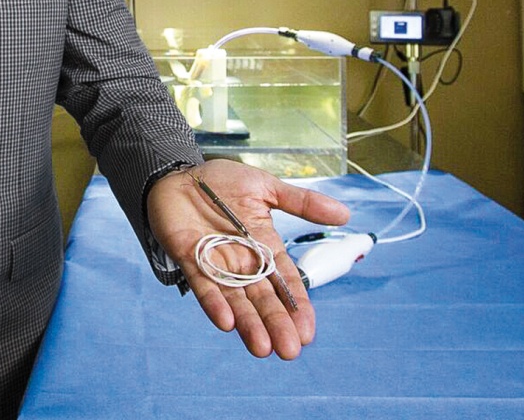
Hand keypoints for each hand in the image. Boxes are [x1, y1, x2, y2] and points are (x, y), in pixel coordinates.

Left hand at [147, 158, 349, 358]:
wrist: (178, 173)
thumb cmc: (222, 182)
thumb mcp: (267, 187)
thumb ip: (302, 203)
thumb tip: (345, 214)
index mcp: (265, 247)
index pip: (286, 282)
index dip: (297, 306)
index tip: (307, 331)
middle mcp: (243, 262)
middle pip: (264, 298)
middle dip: (277, 324)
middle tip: (289, 350)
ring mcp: (216, 263)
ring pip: (236, 300)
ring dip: (249, 324)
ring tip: (263, 348)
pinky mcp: (189, 258)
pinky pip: (203, 285)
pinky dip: (214, 304)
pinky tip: (227, 323)